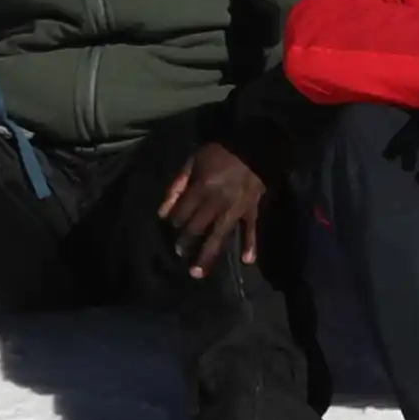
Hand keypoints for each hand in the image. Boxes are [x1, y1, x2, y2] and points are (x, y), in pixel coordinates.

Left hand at [155, 143, 268, 277]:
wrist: (254, 146)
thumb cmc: (220, 153)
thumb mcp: (193, 162)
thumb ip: (177, 186)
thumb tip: (163, 212)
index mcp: (201, 189)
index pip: (182, 215)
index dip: (174, 223)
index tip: (172, 226)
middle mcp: (217, 203)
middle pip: (197, 228)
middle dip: (185, 242)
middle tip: (179, 253)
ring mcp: (235, 209)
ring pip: (219, 236)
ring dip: (207, 255)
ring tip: (197, 273)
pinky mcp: (251, 210)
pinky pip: (251, 229)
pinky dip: (250, 244)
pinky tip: (246, 261)